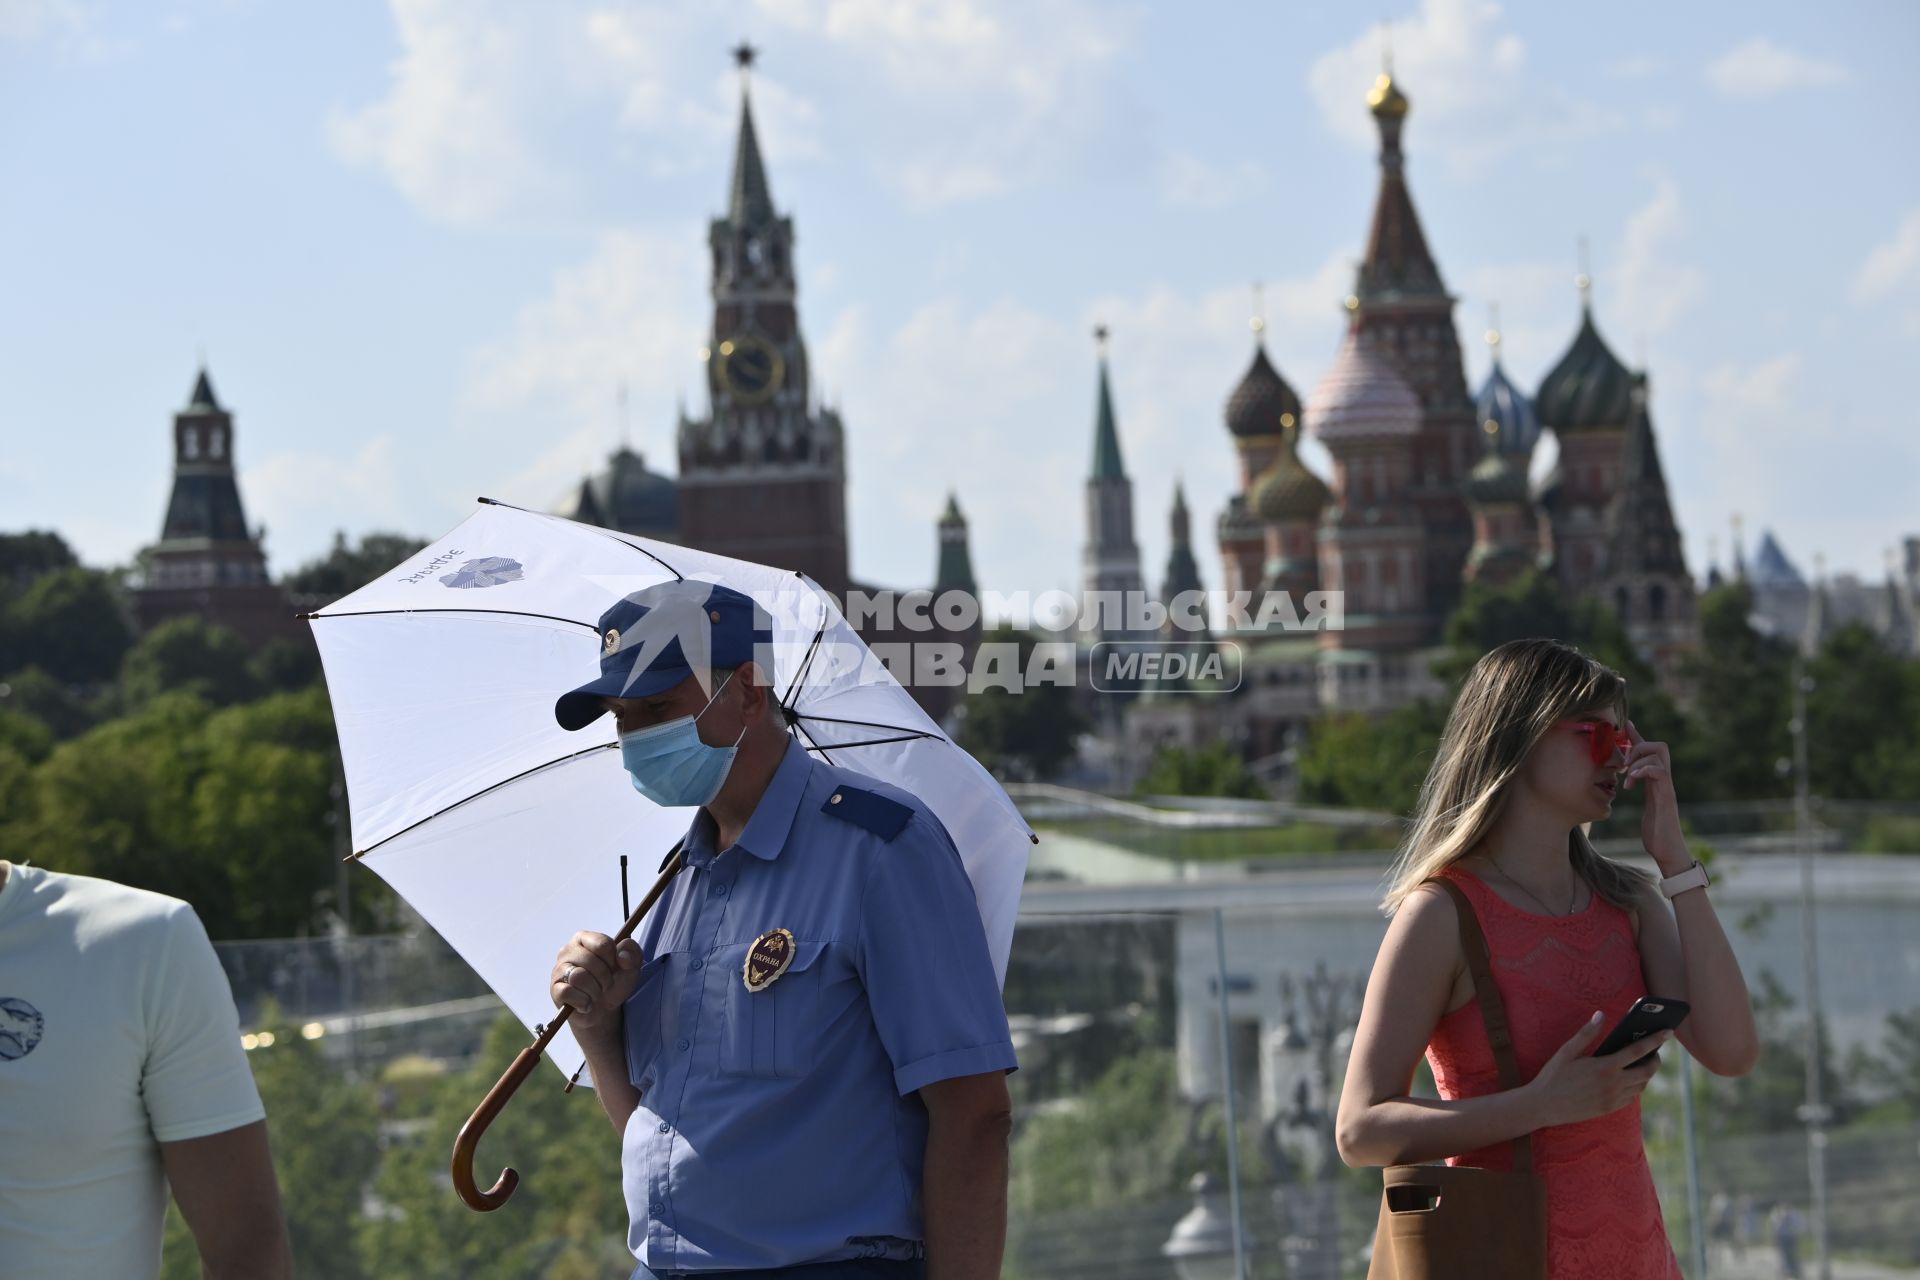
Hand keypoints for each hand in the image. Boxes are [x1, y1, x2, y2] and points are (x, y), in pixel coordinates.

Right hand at [550, 931, 645, 1036]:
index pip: (602, 943)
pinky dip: (583, 1002)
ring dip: (595, 991)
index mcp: (585, 938)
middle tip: (606, 984)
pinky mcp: (555, 989)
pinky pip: (568, 993)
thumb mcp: (631, 967)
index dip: (614, 960)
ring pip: (579, 977)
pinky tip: (586, 1003)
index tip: (615, 967)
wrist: (603, 1011)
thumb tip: (622, 956)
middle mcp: (568, 950)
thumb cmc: (614, 983)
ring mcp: (559, 970)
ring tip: (596, 994)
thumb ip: (633, 953)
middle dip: (605, 977)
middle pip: (590, 961)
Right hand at [1523, 1011, 1671, 1128]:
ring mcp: (1613, 1099)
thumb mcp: (1567, 1051)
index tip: (1668, 1031)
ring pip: (1641, 1085)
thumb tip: (1601, 1015)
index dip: (1655, 1040)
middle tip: (1656, 1051)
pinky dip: (1636, 1086)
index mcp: (1605, 1067)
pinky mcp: (1610, 1108)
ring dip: (1646, 1073)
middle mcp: (1613, 1084)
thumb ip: (1587, 1033)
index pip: (1638, 1050)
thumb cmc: (1554, 1075)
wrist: (1544, 1106)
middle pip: (1647, 1071)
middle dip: (1656, 1059)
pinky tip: (1629, 1079)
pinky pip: (1632, 1097)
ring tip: (1643, 1062)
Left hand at [1624, 720, 1687, 871]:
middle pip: (1660, 745)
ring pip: (1660, 754)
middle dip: (1639, 746)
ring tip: (1627, 776)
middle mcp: (1664, 781)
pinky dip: (1643, 771)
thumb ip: (1640, 791)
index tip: (1627, 724)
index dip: (1638, 736)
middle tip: (1624, 764)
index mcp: (1656, 781)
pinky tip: (1631, 783)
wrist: (1668, 851)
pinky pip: (1659, 772)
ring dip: (1639, 759)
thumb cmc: (1656, 831)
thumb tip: (1628, 783)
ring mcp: (1666, 788)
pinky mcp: (1666, 797)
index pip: (1650, 752)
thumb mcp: (1644, 806)